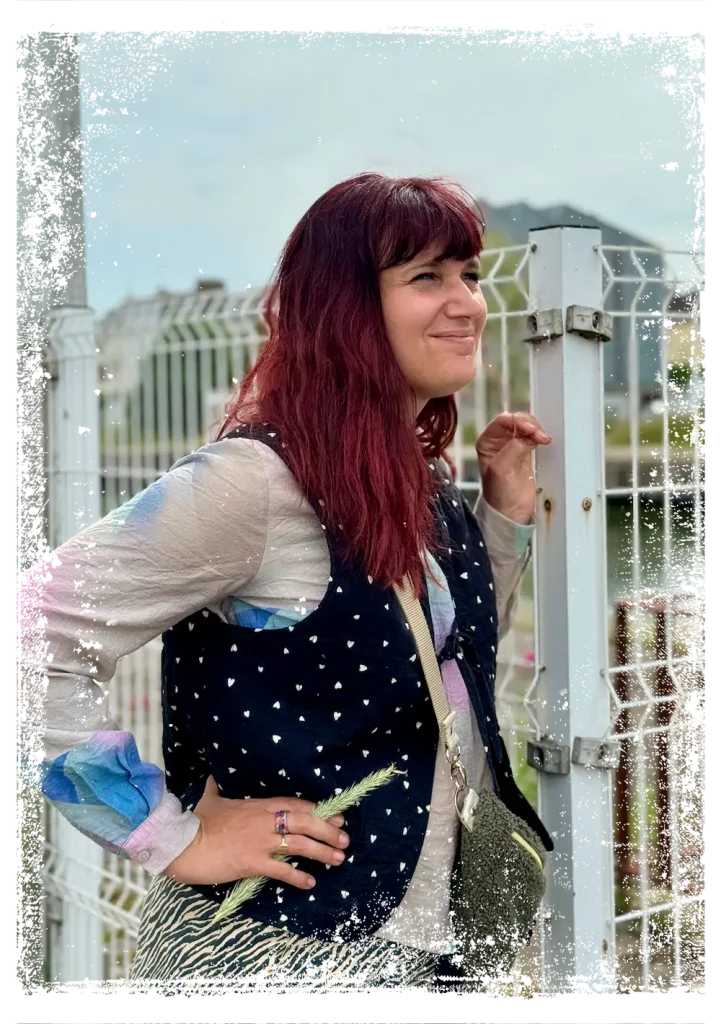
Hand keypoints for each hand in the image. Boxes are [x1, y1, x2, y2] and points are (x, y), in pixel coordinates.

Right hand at [163, 776, 348, 889]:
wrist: (184, 842)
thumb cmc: (197, 821)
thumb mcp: (209, 799)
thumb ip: (214, 788)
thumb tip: (211, 775)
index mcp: (258, 805)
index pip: (295, 804)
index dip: (317, 811)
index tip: (334, 816)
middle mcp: (264, 821)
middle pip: (304, 821)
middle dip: (327, 830)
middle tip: (345, 839)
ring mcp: (260, 841)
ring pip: (299, 844)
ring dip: (322, 852)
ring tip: (338, 859)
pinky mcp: (253, 862)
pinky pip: (281, 870)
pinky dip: (298, 876)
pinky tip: (311, 882)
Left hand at [475, 412, 551, 524]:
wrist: (511, 512)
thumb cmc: (499, 494)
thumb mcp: (501, 469)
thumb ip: (512, 449)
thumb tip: (527, 436)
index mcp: (486, 442)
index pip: (502, 421)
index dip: (518, 421)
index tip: (531, 430)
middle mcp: (497, 441)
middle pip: (516, 420)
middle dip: (529, 424)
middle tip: (540, 435)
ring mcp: (512, 446)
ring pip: (526, 426)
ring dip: (536, 429)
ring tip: (543, 439)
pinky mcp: (525, 452)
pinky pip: (533, 436)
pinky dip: (539, 436)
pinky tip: (543, 441)